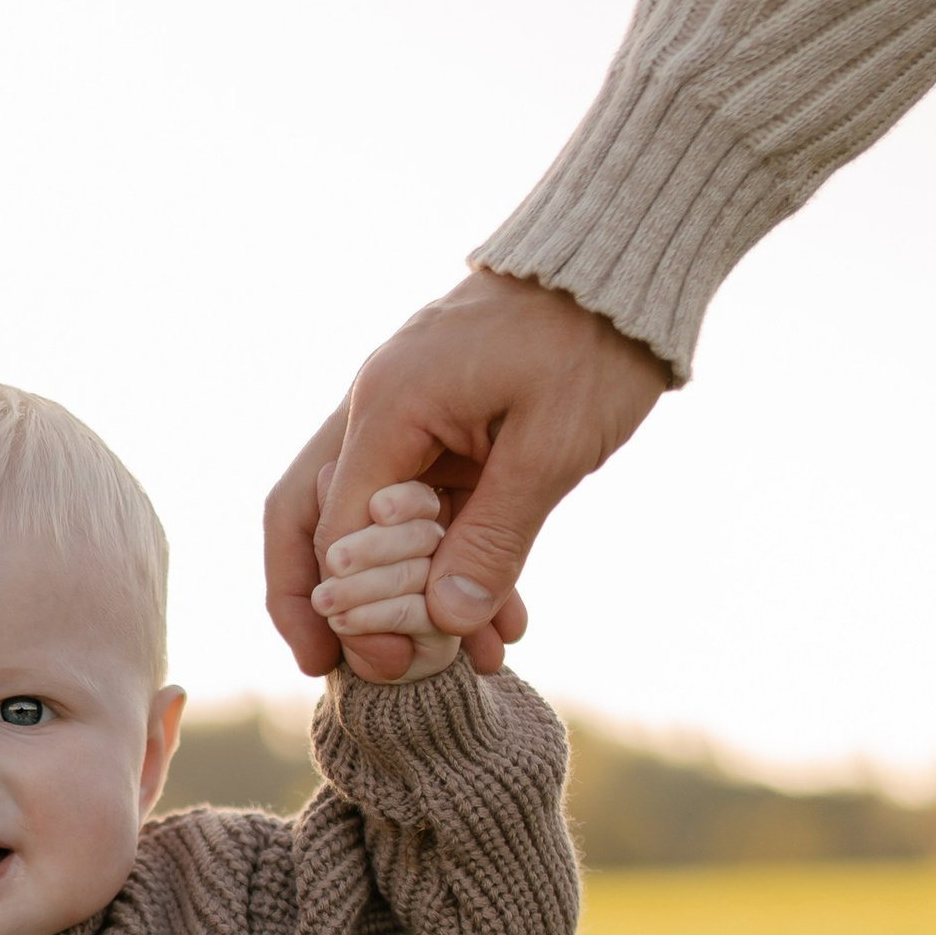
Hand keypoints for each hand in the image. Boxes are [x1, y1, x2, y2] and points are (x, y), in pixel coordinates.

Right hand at [264, 268, 667, 678]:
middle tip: (329, 667)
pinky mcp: (445, 424)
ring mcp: (408, 415)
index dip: (355, 609)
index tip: (392, 665)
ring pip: (375, 522)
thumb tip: (443, 622)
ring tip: (463, 659)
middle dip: (321, 600)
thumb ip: (493, 540)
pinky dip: (452, 560)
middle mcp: (378, 410)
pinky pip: (427, 506)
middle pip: (312, 518)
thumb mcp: (549, 449)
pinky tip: (500, 616)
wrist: (623, 267)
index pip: (338, 531)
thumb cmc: (590, 341)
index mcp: (388, 408)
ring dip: (409, 593)